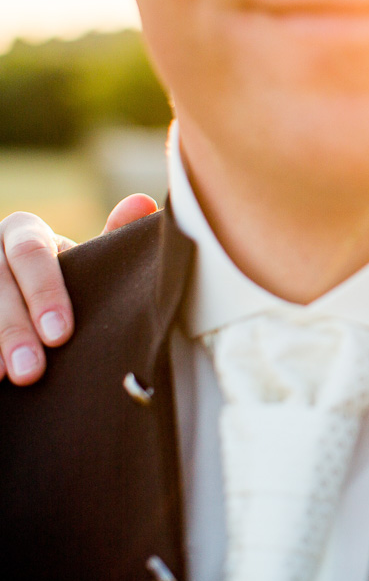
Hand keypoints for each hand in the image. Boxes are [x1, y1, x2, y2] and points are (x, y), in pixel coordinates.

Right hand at [0, 194, 156, 383]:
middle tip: (31, 372)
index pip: (31, 254)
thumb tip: (144, 202)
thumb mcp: (83, 257)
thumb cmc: (63, 275)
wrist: (24, 290)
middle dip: (14, 331)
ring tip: (6, 379)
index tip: (61, 334)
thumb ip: (112, 235)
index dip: (45, 294)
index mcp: (23, 231)